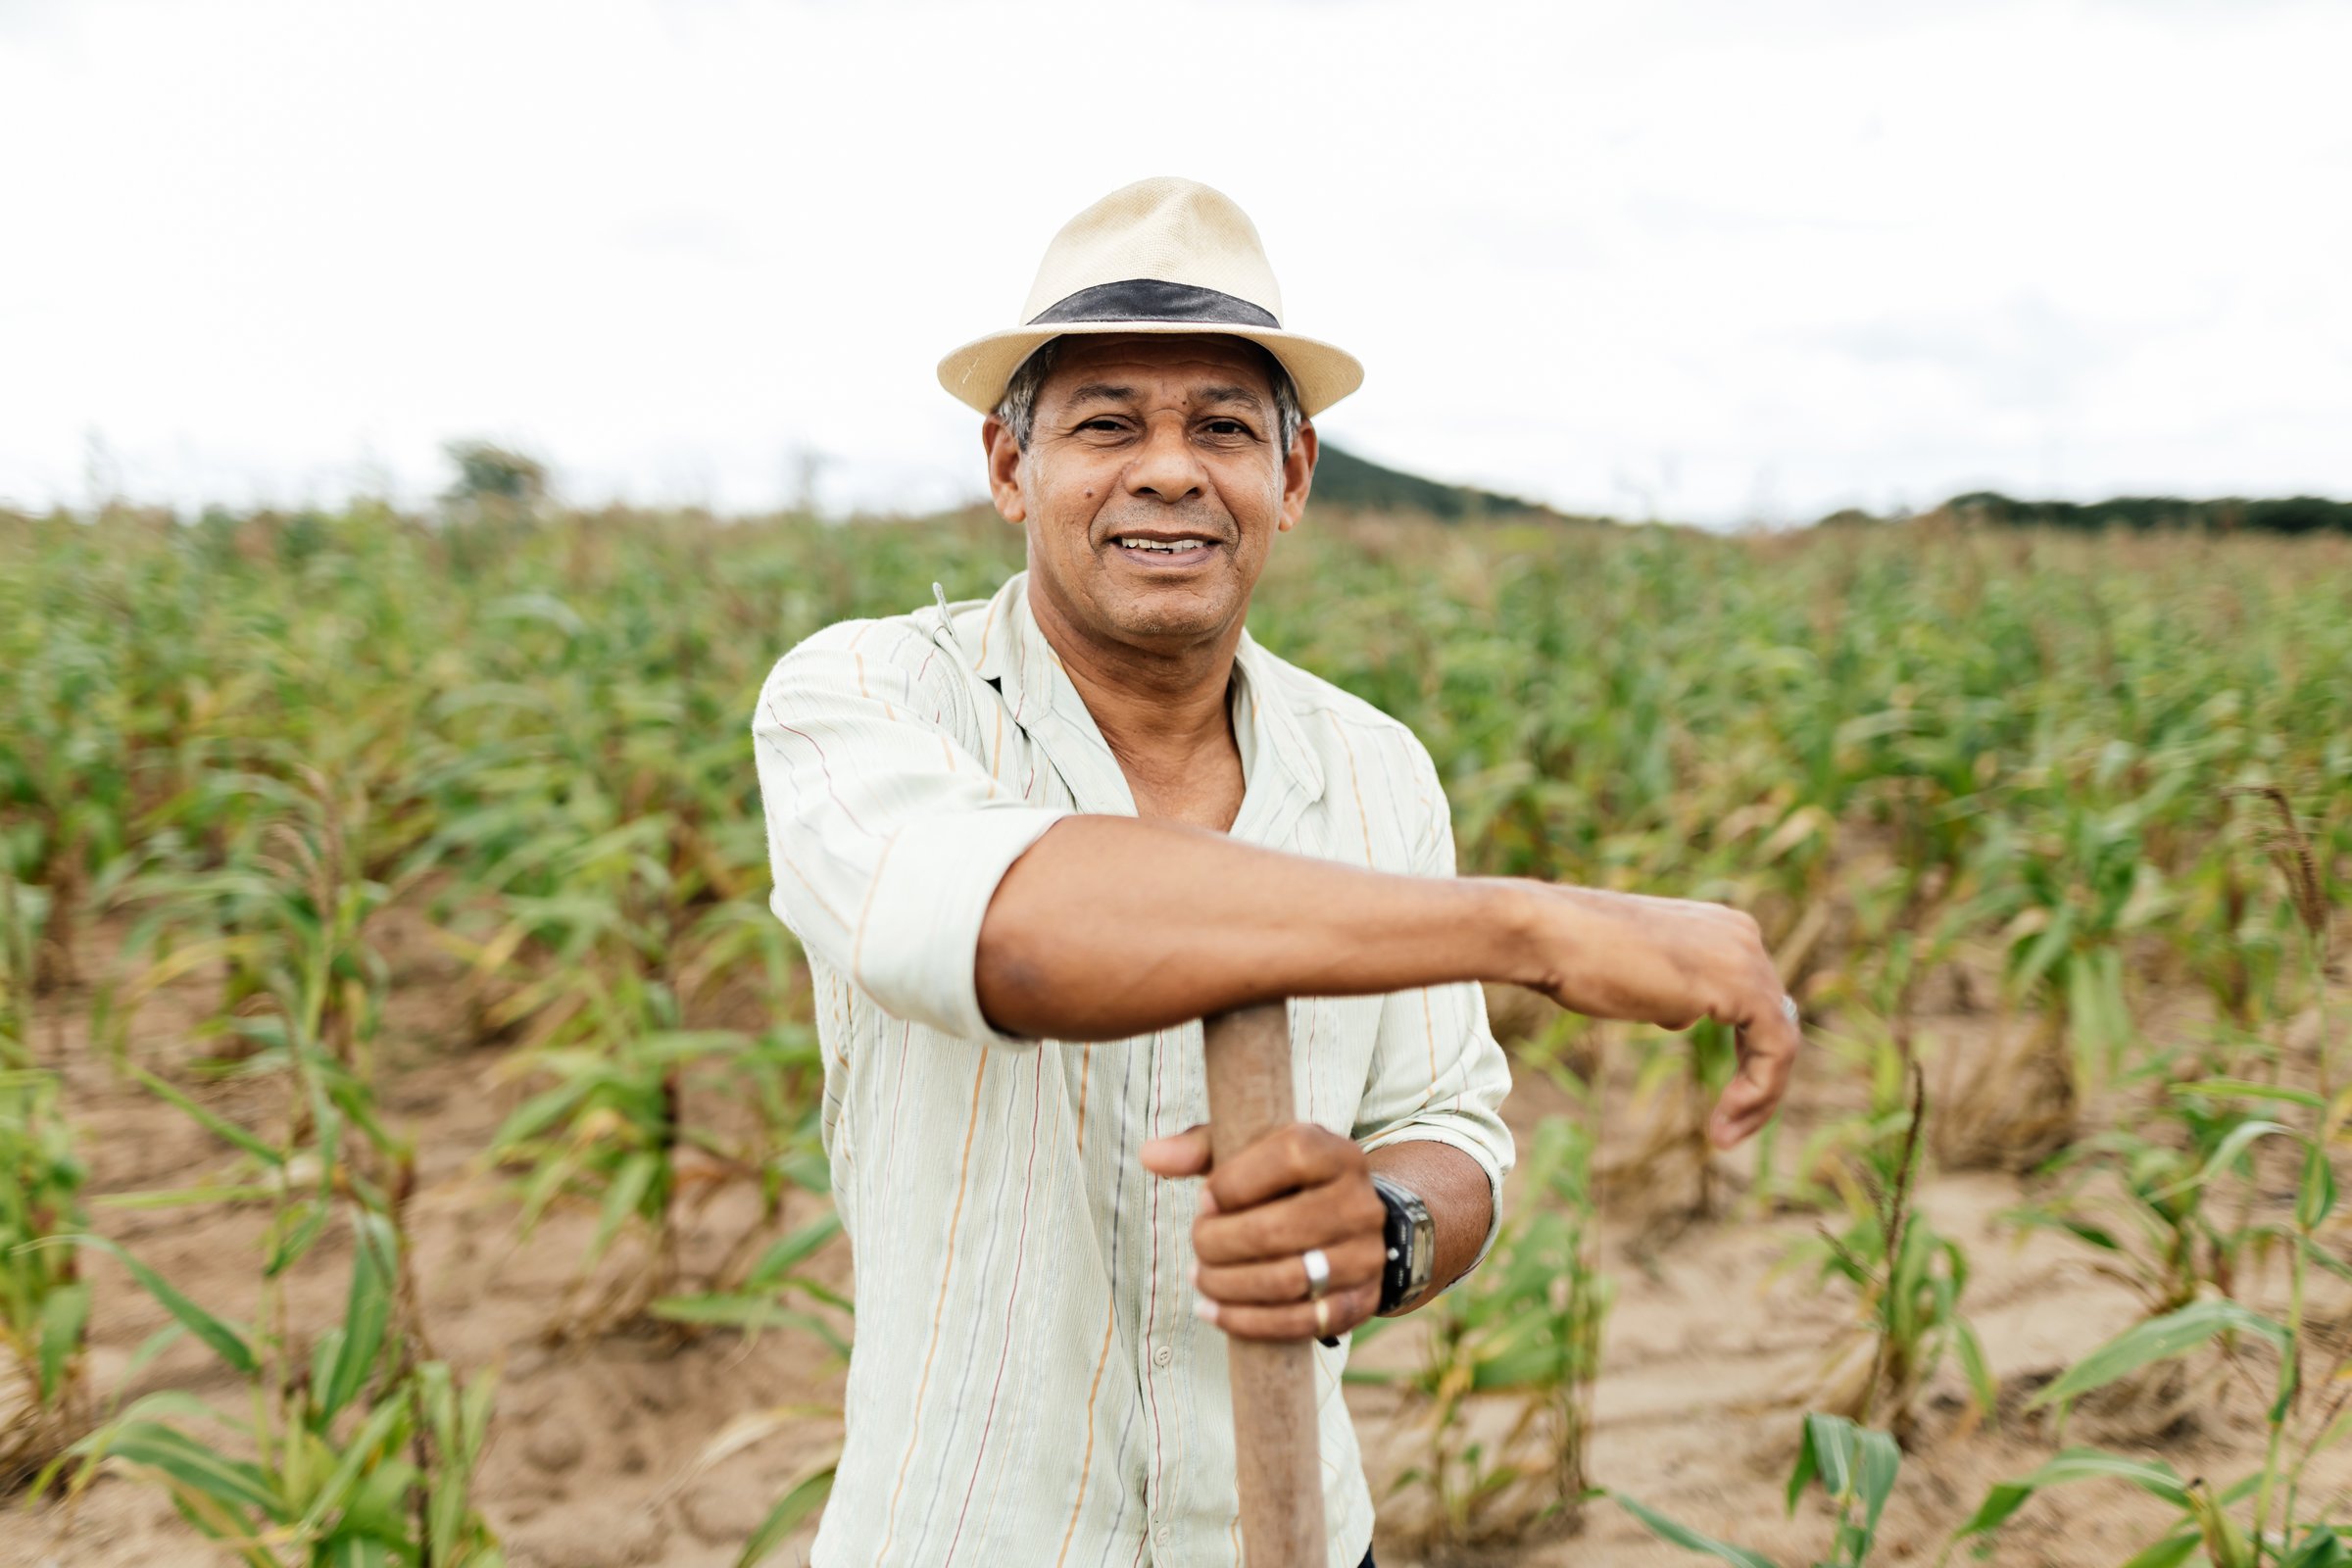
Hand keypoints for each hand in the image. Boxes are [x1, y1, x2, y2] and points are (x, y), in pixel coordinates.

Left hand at [1139, 1121, 1385, 1342]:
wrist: (1350, 1219)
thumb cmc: (1284, 1181)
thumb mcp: (1251, 1151)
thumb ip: (1200, 1149)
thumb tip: (1149, 1155)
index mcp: (1334, 1153)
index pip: (1287, 1158)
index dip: (1233, 1183)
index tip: (1205, 1200)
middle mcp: (1359, 1203)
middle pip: (1278, 1230)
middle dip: (1219, 1243)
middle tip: (1197, 1245)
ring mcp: (1365, 1256)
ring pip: (1288, 1281)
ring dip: (1229, 1285)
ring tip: (1200, 1278)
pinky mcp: (1361, 1301)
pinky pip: (1302, 1322)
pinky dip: (1249, 1322)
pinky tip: (1215, 1312)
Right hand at [1530, 884, 1800, 1148]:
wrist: (1548, 936)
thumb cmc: (1572, 954)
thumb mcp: (1634, 975)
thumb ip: (1670, 991)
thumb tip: (1683, 1015)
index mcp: (1719, 927)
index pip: (1755, 1001)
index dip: (1746, 1057)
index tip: (1721, 1104)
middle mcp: (1742, 934)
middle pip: (1773, 1022)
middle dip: (1756, 1081)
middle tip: (1726, 1128)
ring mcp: (1745, 957)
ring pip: (1781, 1041)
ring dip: (1759, 1098)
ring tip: (1723, 1136)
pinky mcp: (1741, 986)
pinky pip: (1777, 1049)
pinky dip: (1760, 1091)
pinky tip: (1724, 1121)